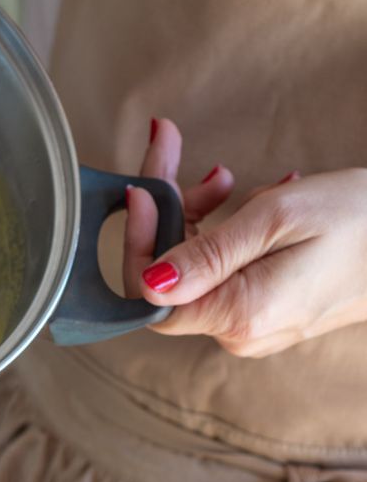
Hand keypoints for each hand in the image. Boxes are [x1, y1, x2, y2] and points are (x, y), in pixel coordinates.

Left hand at [125, 119, 366, 357]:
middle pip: (170, 276)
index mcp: (239, 316)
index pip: (150, 296)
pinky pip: (226, 273)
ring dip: (198, 216)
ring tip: (225, 176)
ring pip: (197, 270)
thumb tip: (148, 283)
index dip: (136, 242)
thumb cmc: (362, 220)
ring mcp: (254, 324)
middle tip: (172, 149)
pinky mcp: (267, 310)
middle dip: (166, 211)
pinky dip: (227, 233)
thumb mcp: (278, 219)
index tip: (142, 188)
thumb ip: (207, 254)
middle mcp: (241, 332)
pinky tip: (255, 199)